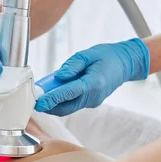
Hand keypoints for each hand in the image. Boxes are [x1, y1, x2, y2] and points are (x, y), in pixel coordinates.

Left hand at [35, 38, 149, 115]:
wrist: (126, 64)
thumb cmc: (108, 57)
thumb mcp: (89, 54)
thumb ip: (73, 65)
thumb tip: (59, 76)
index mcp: (94, 83)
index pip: (69, 93)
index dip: (52, 99)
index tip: (39, 102)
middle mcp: (93, 96)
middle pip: (66, 107)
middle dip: (49, 106)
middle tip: (34, 101)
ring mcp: (93, 102)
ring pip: (69, 108)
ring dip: (54, 105)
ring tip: (41, 97)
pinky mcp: (91, 102)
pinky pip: (73, 105)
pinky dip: (62, 102)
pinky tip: (54, 94)